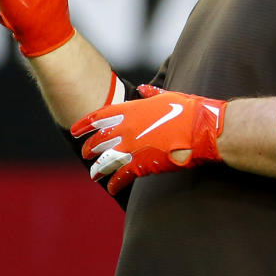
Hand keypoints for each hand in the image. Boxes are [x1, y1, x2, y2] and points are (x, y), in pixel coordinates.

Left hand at [71, 85, 227, 194]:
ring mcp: (132, 148)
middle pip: (99, 141)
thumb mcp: (167, 95)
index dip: (84, 124)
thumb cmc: (187, 110)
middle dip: (89, 148)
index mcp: (132, 110)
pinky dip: (114, 184)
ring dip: (97, 169)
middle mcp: (127, 129)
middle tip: (85, 154)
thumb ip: (151, 93)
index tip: (74, 130)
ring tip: (94, 175)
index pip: (99, 117)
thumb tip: (143, 88)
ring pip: (105, 161)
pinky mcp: (141, 165)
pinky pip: (121, 177)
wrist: (201, 129)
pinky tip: (111, 188)